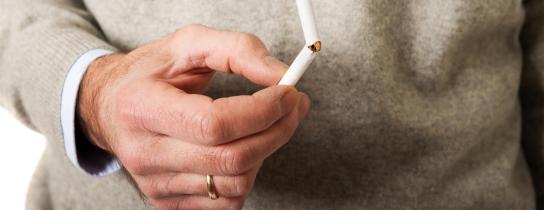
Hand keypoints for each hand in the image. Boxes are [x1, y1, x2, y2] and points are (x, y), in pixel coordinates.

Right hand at [77, 24, 309, 209]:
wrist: (110, 107)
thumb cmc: (150, 74)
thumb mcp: (188, 44)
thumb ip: (238, 50)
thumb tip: (280, 76)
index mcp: (143, 108)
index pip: (213, 124)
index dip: (261, 111)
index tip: (288, 94)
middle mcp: (144, 153)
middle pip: (230, 159)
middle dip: (277, 131)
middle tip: (293, 107)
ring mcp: (154, 183)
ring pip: (234, 185)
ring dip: (265, 152)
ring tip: (264, 125)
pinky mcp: (166, 201)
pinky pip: (226, 202)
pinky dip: (246, 174)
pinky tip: (241, 148)